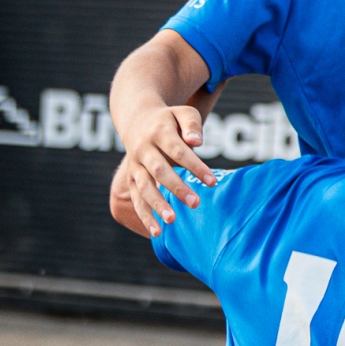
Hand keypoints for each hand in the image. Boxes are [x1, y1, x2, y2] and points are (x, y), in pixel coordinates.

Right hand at [113, 104, 215, 234]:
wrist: (138, 120)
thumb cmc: (170, 120)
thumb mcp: (182, 113)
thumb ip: (192, 124)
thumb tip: (197, 142)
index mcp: (159, 133)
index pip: (179, 151)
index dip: (195, 167)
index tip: (213, 182)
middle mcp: (143, 150)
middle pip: (159, 171)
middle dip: (177, 188)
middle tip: (196, 203)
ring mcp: (135, 166)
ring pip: (144, 188)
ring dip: (157, 205)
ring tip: (172, 220)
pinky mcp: (132, 179)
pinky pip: (136, 200)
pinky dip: (145, 216)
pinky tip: (157, 233)